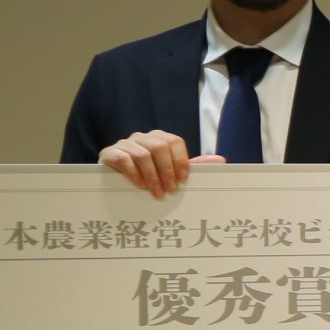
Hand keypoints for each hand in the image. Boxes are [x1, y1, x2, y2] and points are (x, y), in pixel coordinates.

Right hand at [99, 131, 221, 198]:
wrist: (114, 180)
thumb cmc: (149, 175)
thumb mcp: (171, 171)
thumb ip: (192, 165)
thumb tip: (221, 159)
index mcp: (159, 138)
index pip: (174, 141)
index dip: (181, 159)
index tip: (183, 179)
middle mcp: (142, 137)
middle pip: (159, 146)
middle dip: (167, 170)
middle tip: (170, 190)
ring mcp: (124, 144)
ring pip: (142, 154)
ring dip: (152, 176)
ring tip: (156, 192)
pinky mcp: (109, 153)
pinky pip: (123, 159)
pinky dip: (134, 173)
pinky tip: (140, 186)